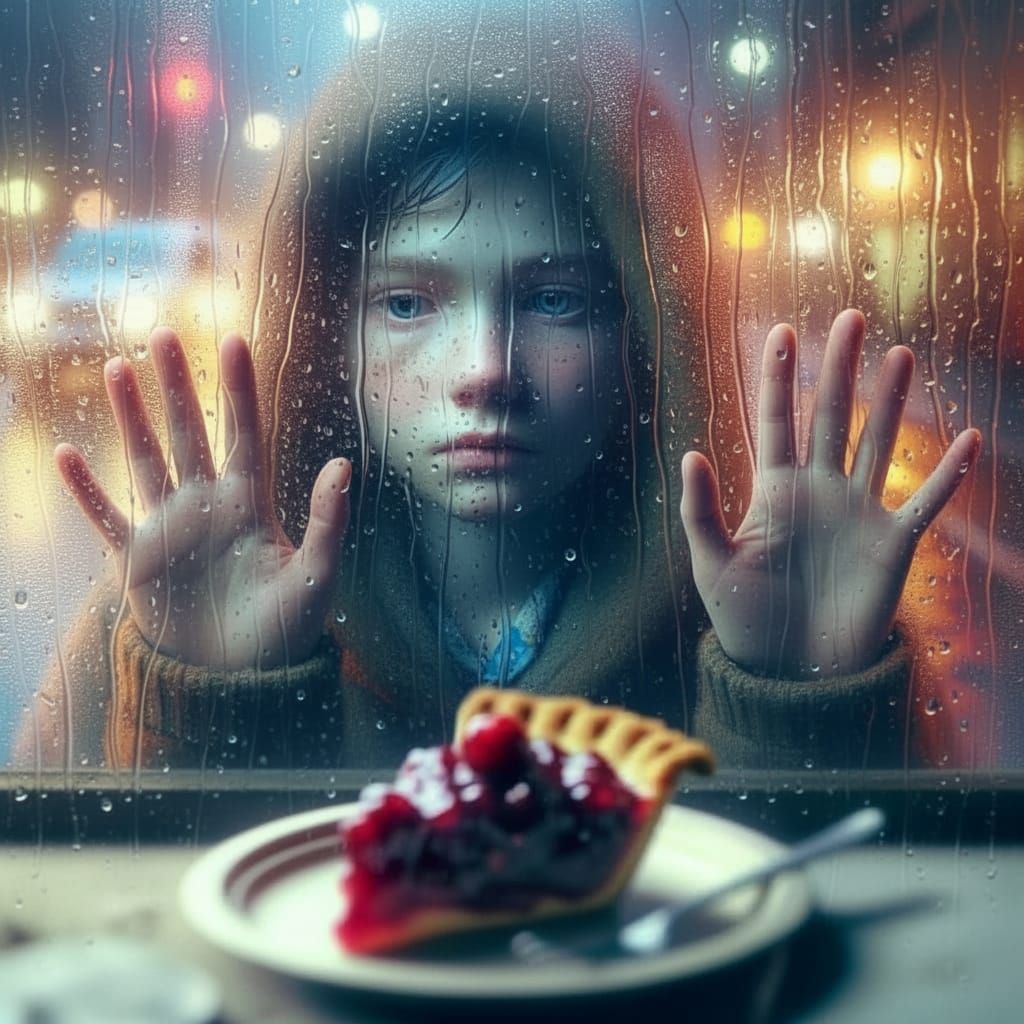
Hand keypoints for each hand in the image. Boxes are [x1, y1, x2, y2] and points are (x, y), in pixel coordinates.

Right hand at [56, 327, 350, 670]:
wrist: (240, 678)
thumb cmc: (286, 629)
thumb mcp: (317, 576)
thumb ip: (328, 520)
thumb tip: (343, 462)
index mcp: (251, 504)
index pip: (244, 433)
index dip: (239, 389)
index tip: (235, 339)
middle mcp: (207, 505)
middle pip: (190, 433)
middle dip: (177, 385)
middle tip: (162, 335)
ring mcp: (170, 528)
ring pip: (146, 459)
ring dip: (132, 417)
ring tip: (117, 368)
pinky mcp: (137, 561)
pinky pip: (106, 516)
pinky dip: (85, 489)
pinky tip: (67, 453)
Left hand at [680, 309, 980, 678]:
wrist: (791, 671)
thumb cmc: (747, 618)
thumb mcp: (714, 563)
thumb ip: (702, 511)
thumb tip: (690, 454)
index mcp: (774, 491)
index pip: (776, 421)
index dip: (778, 379)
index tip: (782, 333)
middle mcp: (819, 490)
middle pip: (831, 417)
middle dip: (839, 369)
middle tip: (849, 318)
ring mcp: (858, 512)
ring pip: (878, 444)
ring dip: (891, 402)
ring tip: (901, 353)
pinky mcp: (892, 543)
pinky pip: (926, 502)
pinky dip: (948, 475)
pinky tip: (968, 439)